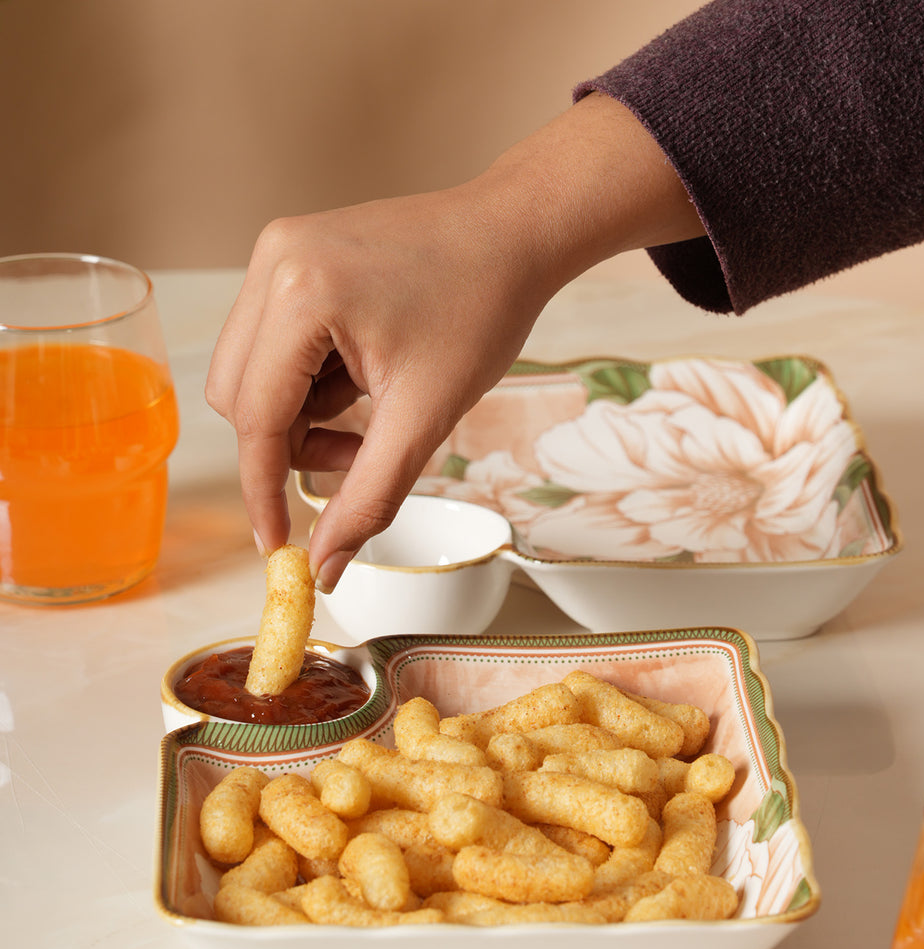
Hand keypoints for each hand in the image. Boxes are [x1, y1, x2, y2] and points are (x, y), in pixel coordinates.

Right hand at [206, 93, 703, 590]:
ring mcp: (279, 250)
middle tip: (360, 457)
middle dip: (292, 446)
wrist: (514, 235)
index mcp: (301, 296)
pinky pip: (274, 341)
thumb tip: (324, 567)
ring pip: (252, 372)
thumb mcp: (425, 418)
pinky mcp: (293, 252)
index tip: (275, 544)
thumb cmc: (482, 312)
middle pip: (238, 397)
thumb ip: (369, 499)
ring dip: (302, 414)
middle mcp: (273, 262)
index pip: (255, 418)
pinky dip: (309, 379)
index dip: (262, 491)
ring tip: (374, 406)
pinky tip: (364, 374)